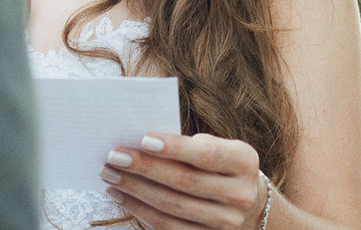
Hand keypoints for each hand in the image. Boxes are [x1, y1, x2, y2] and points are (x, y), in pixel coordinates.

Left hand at [100, 133, 268, 229]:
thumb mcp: (220, 148)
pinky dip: (140, 210)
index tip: (144, 139)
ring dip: (135, 190)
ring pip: (172, 206)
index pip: (206, 154)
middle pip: (184, 182)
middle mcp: (239, 194)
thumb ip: (190, 146)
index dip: (174, 147)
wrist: (250, 206)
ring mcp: (225, 222)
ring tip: (110, 174)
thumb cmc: (222, 167)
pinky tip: (122, 196)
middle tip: (114, 156)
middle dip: (144, 168)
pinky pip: (167, 227)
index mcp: (244, 162)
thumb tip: (141, 144)